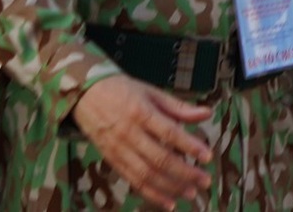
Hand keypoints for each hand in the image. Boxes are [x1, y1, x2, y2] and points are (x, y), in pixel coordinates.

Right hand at [72, 75, 211, 208]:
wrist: (85, 96)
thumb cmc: (123, 91)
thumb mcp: (153, 92)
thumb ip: (180, 107)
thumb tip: (207, 113)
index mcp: (141, 113)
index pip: (169, 133)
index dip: (189, 146)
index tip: (208, 156)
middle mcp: (129, 134)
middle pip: (159, 159)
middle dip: (184, 173)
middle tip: (205, 180)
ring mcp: (118, 150)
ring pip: (145, 174)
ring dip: (170, 187)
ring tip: (191, 193)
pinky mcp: (111, 161)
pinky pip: (132, 181)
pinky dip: (150, 193)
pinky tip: (168, 202)